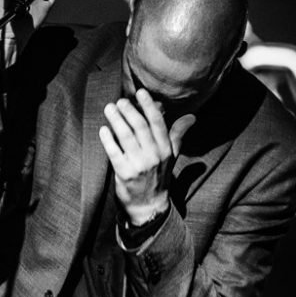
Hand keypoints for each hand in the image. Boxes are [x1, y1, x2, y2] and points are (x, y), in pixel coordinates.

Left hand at [99, 89, 195, 225]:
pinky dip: (108, 139)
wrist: (148, 205)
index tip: (140, 92)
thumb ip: (178, 134)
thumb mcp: (171, 155)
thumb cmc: (159, 176)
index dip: (149, 106)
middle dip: (129, 110)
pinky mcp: (124, 173)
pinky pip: (114, 152)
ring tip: (109, 108)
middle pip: (140, 127)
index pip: (157, 123)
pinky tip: (103, 129)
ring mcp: (138, 165)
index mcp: (165, 149)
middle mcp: (153, 156)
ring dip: (116, 120)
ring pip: (126, 136)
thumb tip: (192, 117)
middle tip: (120, 101)